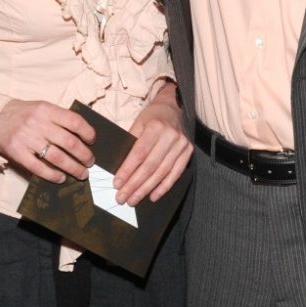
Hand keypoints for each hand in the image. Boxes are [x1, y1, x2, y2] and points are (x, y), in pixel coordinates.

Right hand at [0, 99, 95, 183]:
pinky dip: (52, 175)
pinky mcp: (17, 153)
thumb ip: (59, 118)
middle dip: (84, 155)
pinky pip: (38, 168)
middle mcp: (38, 124)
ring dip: (73, 168)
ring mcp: (27, 139)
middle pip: (69, 142)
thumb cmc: (25, 114)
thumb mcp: (42, 108)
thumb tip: (83, 135)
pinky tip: (61, 178)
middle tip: (90, 162)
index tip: (92, 141)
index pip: (74, 121)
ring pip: (57, 157)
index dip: (87, 132)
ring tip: (81, 173)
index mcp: (47, 110)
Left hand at [113, 88, 191, 205]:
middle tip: (122, 198)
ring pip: (162, 172)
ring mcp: (181, 145)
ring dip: (146, 189)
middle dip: (134, 184)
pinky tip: (153, 196)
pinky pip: (176, 173)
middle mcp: (170, 136)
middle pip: (150, 166)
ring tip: (133, 199)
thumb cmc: (152, 116)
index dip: (127, 171)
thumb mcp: (138, 123)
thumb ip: (130, 143)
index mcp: (156, 127)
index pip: (139, 153)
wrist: (174, 107)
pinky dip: (164, 187)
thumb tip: (119, 169)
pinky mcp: (188, 151)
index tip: (117, 184)